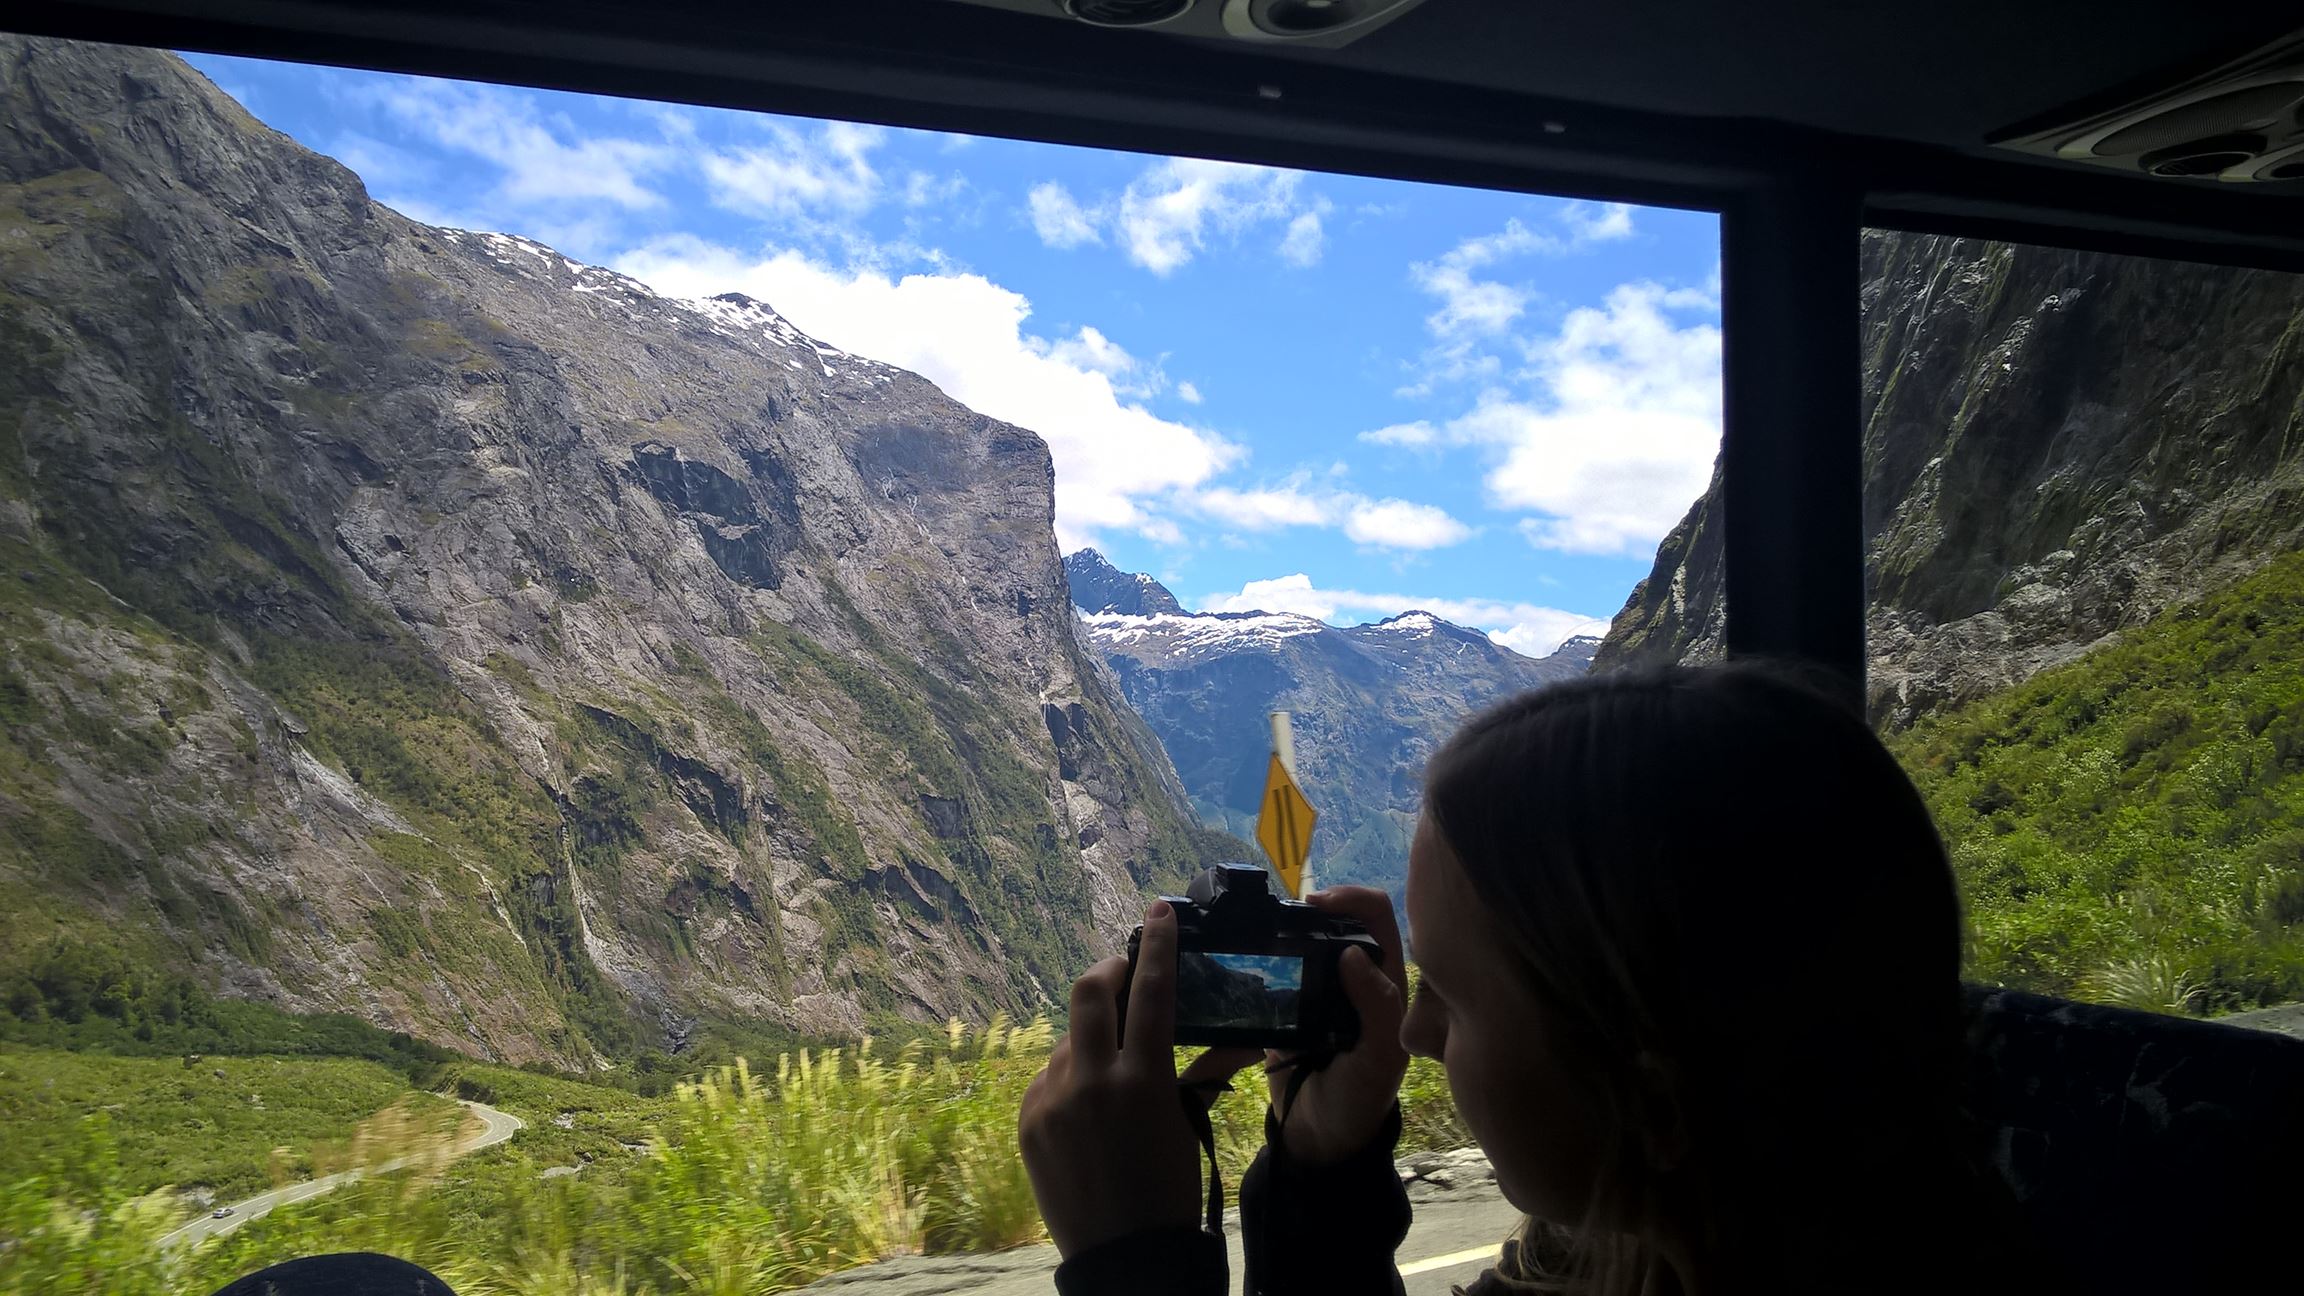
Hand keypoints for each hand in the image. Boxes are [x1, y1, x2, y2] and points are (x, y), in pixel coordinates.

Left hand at [1019, 902, 1204, 1257]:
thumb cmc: (1168, 1192)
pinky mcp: (1027, 1121)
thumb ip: (1197, 1075)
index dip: (1156, 946)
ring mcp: (1051, 1102)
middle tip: (1122, 971)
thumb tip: (1239, 1039)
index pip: (1150, 994)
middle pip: (1088, 993)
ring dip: (1091, 1042)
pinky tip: (1088, 1108)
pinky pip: (1048, 1080)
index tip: (1159, 912)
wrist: (1122, 1258)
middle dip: (1107, 972)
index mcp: (1140, 1082)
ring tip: (1113, 1074)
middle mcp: (1090, 1084)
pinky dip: (1070, 1080)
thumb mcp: (1186, 1128)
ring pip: (1068, 1042)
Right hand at [1179, 887, 1409, 1165]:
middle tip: (1276, 916)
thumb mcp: (1379, 1060)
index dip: (1351, 899)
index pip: (1376, 918)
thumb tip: (1352, 954)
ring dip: (1279, 930)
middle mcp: (1353, 978)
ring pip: (1301, 941)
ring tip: (1253, 933)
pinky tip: (1239, 959)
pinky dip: (1256, 959)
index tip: (1315, 904)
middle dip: (1308, 909)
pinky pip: (1272, 971)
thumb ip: (1378, 1009)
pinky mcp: (1285, 1007)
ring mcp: (1317, 991)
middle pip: (1334, 920)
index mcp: (1385, 981)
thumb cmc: (1359, 1100)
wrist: (1317, 1141)